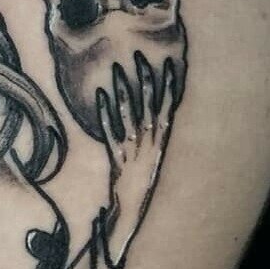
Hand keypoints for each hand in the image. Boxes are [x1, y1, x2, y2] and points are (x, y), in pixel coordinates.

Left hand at [96, 52, 178, 211]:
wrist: (131, 214)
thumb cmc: (140, 182)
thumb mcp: (151, 157)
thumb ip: (152, 135)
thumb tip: (152, 114)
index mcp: (162, 143)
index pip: (168, 109)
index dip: (170, 86)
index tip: (168, 62)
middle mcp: (151, 145)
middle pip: (148, 106)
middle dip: (144, 80)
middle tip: (137, 55)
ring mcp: (133, 150)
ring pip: (129, 115)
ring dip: (122, 90)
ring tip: (115, 68)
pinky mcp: (116, 158)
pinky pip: (111, 131)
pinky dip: (106, 113)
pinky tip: (100, 95)